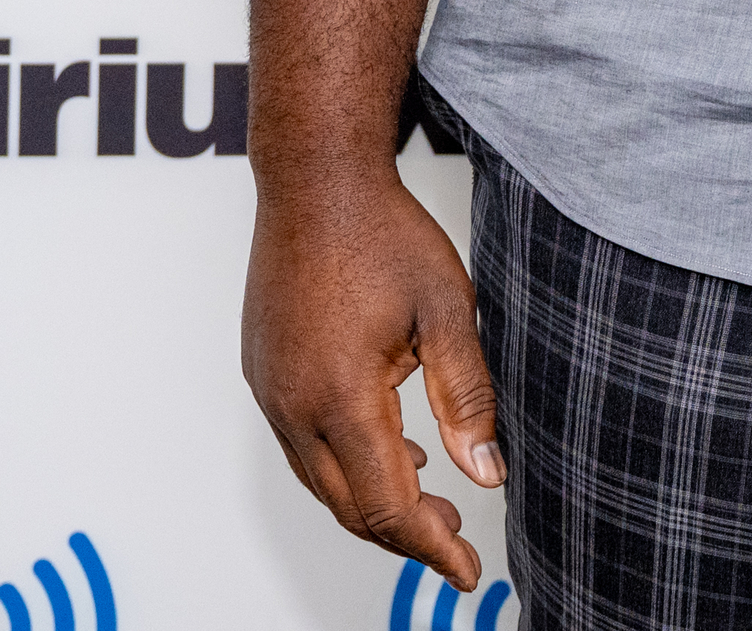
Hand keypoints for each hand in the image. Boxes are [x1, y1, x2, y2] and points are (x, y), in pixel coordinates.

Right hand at [243, 171, 505, 589]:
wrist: (315, 179)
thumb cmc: (382, 232)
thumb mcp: (447, 311)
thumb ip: (468, 397)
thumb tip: (487, 474)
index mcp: (341, 395)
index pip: (388, 505)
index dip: (432, 547)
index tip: (468, 571)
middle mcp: (294, 404)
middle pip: (348, 507)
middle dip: (405, 533)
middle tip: (456, 537)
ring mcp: (271, 391)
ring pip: (321, 482)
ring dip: (373, 501)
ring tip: (431, 497)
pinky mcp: (264, 373)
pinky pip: (302, 446)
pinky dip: (345, 466)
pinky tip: (387, 450)